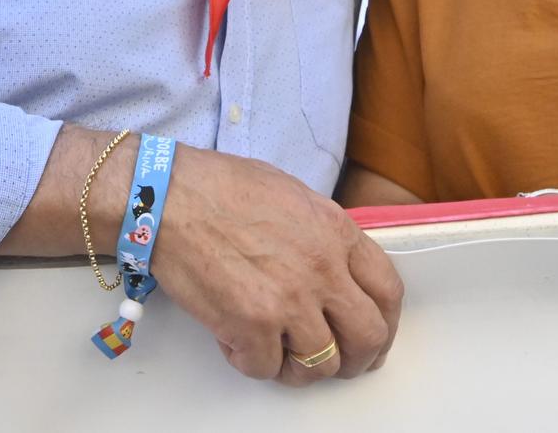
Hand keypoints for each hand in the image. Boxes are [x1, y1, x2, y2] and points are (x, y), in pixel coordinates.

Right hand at [147, 146, 402, 386]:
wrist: (169, 198)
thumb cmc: (221, 188)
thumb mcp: (295, 197)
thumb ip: (324, 236)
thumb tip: (334, 268)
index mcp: (337, 233)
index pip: (388, 291)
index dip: (385, 323)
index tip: (374, 337)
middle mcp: (323, 270)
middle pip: (368, 337)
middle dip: (357, 360)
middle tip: (337, 363)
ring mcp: (290, 301)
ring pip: (321, 365)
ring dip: (300, 367)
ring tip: (277, 351)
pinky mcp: (251, 325)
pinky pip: (267, 369)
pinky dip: (252, 361)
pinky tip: (237, 339)